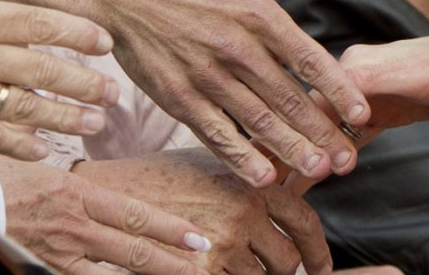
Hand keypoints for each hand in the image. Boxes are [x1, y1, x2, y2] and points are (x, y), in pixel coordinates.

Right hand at [0, 0, 117, 161]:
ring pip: (24, 107)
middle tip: (114, 94)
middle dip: (84, 83)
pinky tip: (44, 150)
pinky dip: (19, 144)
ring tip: (95, 123)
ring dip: (64, 116)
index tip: (106, 42)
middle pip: (43, 70)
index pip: (40, 23)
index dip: (78, 33)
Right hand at [0, 155, 211, 274]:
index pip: (136, 216)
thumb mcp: (38, 163)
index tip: (198, 237)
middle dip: (170, 261)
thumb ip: (71, 170)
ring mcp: (54, 255)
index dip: (171, 229)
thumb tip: (89, 148)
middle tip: (201, 267)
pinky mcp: (36, 268)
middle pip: (131, 251)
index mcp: (78, 196)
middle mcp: (72, 228)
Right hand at [74, 150, 330, 274]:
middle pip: (286, 260)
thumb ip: (254, 176)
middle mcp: (244, 212)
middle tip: (275, 272)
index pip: (303, 222)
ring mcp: (222, 244)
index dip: (317, 250)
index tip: (320, 266)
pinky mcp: (199, 269)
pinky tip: (216, 270)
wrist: (107, 197)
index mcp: (253, 183)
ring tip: (234, 268)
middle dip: (283, 270)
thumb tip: (300, 183)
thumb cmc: (160, 178)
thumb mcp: (215, 165)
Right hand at [84, 0, 368, 186]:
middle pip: (286, 98)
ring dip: (287, 149)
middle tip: (347, 160)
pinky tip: (261, 177)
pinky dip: (238, 156)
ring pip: (254, 120)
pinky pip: (214, 132)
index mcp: (256, 12)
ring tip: (317, 172)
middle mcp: (234, 48)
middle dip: (320, 132)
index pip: (307, 57)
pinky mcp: (176, 96)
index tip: (361, 113)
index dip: (336, 88)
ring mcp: (204, 75)